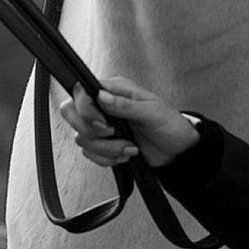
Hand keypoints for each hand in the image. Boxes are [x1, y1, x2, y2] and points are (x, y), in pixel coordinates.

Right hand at [59, 76, 201, 169]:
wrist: (177, 150)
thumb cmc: (170, 124)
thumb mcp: (152, 111)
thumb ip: (125, 104)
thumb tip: (102, 96)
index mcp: (115, 90)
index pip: (81, 92)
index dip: (85, 109)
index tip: (103, 122)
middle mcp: (105, 106)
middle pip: (71, 114)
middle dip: (90, 130)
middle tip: (112, 133)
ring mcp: (103, 126)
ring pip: (82, 138)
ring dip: (106, 148)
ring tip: (129, 147)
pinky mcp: (105, 145)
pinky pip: (90, 154)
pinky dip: (107, 159)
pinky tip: (125, 154)